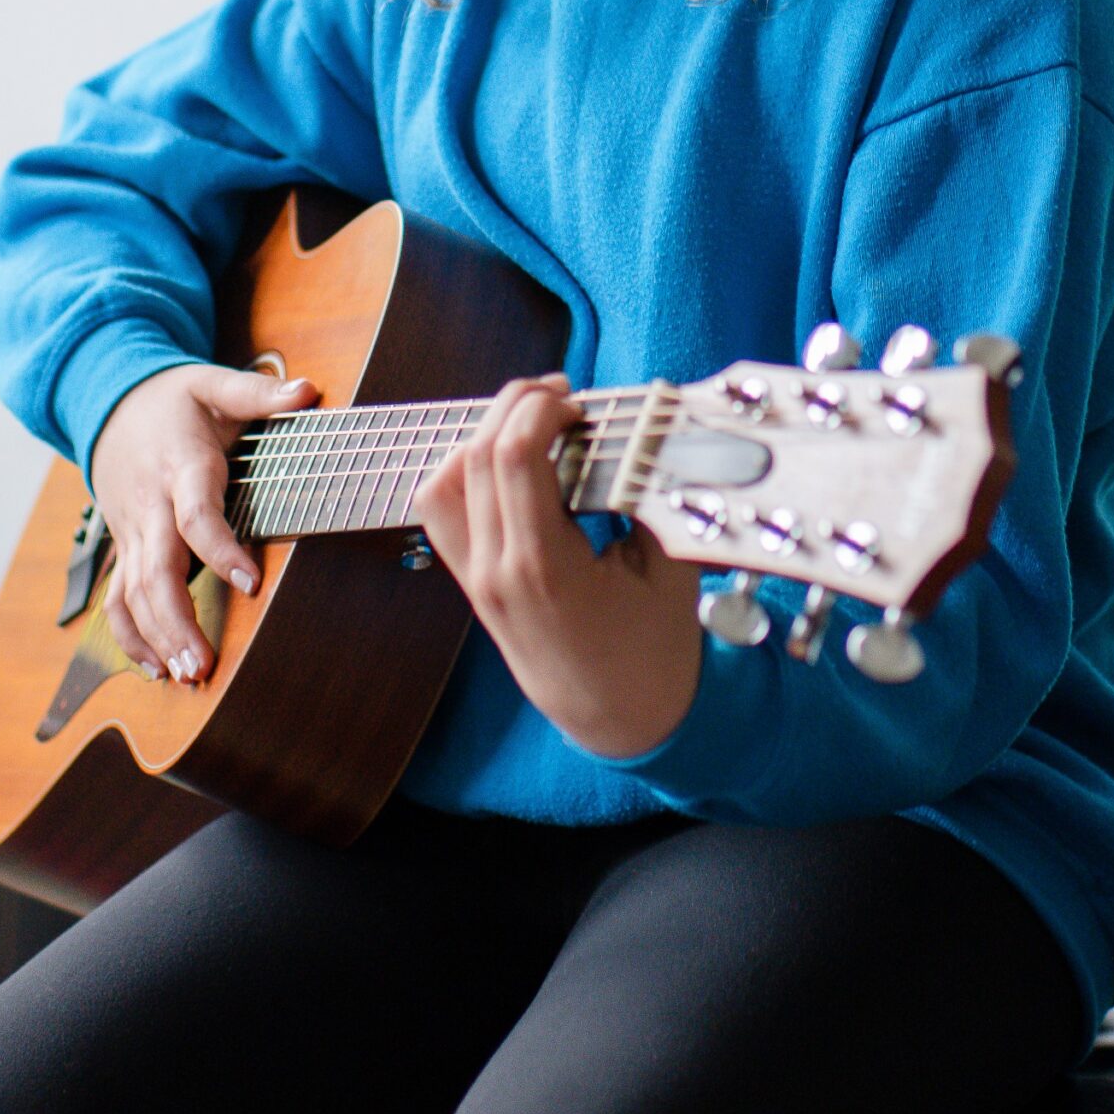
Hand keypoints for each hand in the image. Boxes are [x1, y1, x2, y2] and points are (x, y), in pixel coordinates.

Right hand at [90, 362, 316, 680]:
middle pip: (156, 570)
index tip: (251, 582)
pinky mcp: (126, 546)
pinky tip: (157, 668)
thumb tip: (308, 392)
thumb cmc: (170, 398)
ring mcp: (133, 531)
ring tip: (188, 675)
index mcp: (179, 467)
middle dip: (177, 620)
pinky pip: (118, 597)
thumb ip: (260, 393)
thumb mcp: (213, 384)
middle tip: (203, 663)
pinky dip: (131, 636)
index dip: (221, 549)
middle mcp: (150, 505)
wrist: (106, 402)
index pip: (196, 515)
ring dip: (157, 638)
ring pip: (133, 592)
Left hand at [413, 375, 703, 757]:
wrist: (619, 718)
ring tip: (533, 421)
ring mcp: (476, 579)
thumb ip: (655, 499)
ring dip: (484, 434)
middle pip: (477, 455)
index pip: (513, 457)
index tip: (580, 400)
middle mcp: (496, 572)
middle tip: (563, 395)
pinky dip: (464, 472)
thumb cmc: (652, 652)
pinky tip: (508, 461)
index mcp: (545, 568)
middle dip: (517, 406)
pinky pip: (442, 513)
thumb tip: (648, 433)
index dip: (541, 408)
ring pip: (445, 481)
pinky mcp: (471, 582)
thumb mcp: (671, 570)